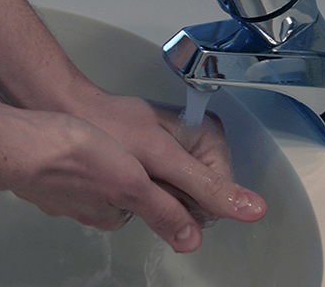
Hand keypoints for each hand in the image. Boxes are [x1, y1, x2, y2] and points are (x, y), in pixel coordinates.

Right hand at [0, 103, 210, 251]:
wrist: (18, 141)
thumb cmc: (72, 158)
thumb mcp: (133, 183)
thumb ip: (165, 210)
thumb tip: (192, 240)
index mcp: (111, 214)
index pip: (148, 204)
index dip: (160, 179)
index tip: (158, 155)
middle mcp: (87, 208)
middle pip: (121, 191)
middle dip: (131, 168)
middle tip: (132, 140)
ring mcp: (64, 191)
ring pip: (96, 176)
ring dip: (102, 157)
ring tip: (104, 134)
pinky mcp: (47, 172)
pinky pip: (71, 164)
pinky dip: (77, 150)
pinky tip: (76, 134)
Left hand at [64, 92, 266, 249]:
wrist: (75, 115)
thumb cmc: (110, 125)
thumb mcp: (161, 158)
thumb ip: (204, 187)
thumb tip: (250, 209)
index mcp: (210, 137)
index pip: (221, 196)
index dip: (190, 200)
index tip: (163, 182)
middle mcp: (200, 147)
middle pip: (201, 202)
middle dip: (172, 198)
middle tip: (146, 175)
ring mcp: (180, 159)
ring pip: (181, 203)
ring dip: (157, 197)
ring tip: (137, 172)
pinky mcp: (162, 168)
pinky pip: (163, 197)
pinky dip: (146, 195)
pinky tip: (132, 178)